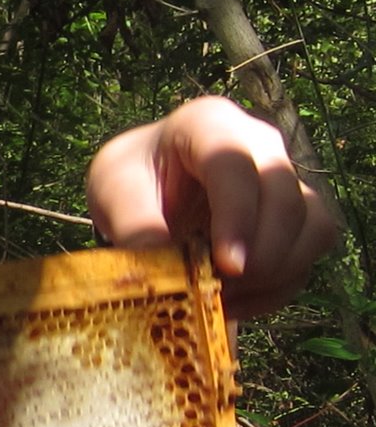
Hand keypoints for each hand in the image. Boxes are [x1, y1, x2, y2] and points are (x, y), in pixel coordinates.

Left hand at [85, 96, 339, 318]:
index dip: (237, 217)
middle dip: (262, 253)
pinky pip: (309, 255)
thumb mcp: (113, 194)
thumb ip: (134, 225)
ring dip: (276, 273)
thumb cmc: (129, 181)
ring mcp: (285, 179)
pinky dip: (278, 287)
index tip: (227, 266)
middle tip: (222, 291)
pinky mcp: (298, 217)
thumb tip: (162, 267)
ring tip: (223, 299)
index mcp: (208, 123)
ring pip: (313, 226)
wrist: (144, 191)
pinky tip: (234, 302)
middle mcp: (259, 144)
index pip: (235, 165)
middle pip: (285, 197)